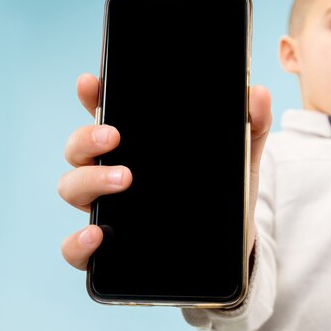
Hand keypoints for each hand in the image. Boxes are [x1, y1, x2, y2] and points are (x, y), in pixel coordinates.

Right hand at [58, 73, 271, 269]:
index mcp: (138, 146)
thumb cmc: (224, 195)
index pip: (106, 114)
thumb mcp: (239, 158)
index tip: (90, 82)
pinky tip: (95, 234)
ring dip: (88, 180)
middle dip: (87, 137)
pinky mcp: (110, 249)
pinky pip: (76, 248)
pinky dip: (77, 242)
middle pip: (79, 148)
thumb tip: (258, 93)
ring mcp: (108, 209)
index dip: (92, 96)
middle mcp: (114, 173)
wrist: (230, 245)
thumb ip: (251, 125)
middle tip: (114, 137)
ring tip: (122, 179)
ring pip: (71, 188)